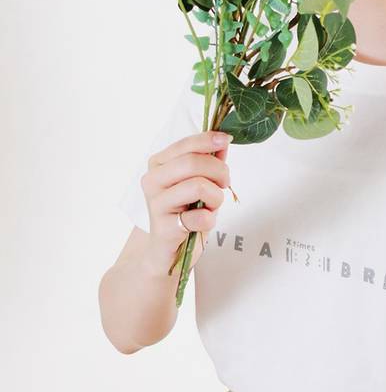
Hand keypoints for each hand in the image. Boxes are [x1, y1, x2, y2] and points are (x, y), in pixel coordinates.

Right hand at [139, 130, 232, 271]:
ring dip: (216, 197)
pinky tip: (202, 222)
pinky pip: (200, 217)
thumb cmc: (185, 214)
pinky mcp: (165, 228)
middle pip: (193, 162)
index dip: (209, 140)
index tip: (226, 140)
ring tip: (212, 206)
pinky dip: (210, 220)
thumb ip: (210, 162)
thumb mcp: (200, 183)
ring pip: (198, 186)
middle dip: (219, 171)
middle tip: (225, 183)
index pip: (185, 144)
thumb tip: (223, 141)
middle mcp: (152, 181)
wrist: (168, 251)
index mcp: (159, 165)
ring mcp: (156, 204)